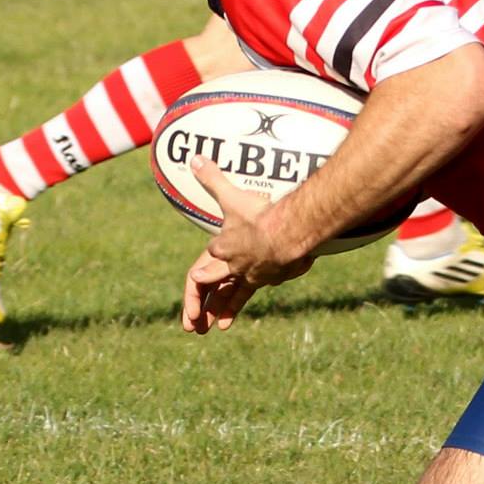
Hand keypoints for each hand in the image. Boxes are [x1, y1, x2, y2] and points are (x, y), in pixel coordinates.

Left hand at [180, 157, 312, 333]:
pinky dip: (268, 286)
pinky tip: (272, 284)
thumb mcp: (232, 196)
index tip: (197, 276)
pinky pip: (267, 285)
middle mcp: (237, 266)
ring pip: (240, 294)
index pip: (209, 260)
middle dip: (207, 302)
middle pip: (219, 284)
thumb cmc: (258, 217)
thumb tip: (194, 159)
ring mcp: (257, 273)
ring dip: (230, 308)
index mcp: (224, 249)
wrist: (289, 234)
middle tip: (196, 319)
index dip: (203, 270)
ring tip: (222, 324)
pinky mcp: (276, 276)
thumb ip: (213, 179)